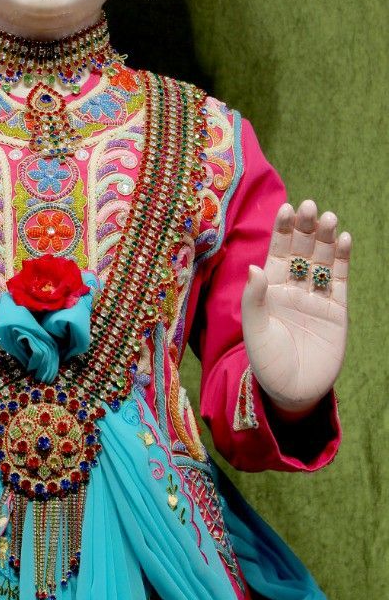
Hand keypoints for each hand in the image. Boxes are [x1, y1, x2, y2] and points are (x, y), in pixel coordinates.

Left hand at [241, 200, 349, 414]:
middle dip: (305, 228)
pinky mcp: (337, 310)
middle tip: (309, 206)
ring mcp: (316, 297)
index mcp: (270, 289)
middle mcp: (293, 287)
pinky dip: (342, 259)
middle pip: (301, 250)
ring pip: (322, 260)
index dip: (281, 230)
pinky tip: (344, 239)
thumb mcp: (255, 331)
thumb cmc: (267, 363)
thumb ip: (254, 300)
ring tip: (329, 218)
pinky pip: (339, 280)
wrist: (294, 393)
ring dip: (326, 238)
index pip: (277, 252)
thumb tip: (254, 266)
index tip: (285, 208)